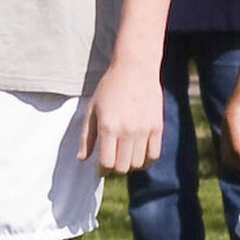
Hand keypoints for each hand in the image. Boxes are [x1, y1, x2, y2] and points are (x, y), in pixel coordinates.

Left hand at [79, 55, 168, 172]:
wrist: (135, 68)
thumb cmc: (110, 88)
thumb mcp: (92, 109)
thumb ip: (87, 136)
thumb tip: (82, 159)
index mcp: (108, 126)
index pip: (106, 163)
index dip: (101, 170)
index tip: (100, 168)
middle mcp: (127, 131)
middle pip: (122, 167)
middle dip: (115, 168)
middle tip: (112, 160)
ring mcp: (144, 130)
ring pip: (137, 164)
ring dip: (129, 165)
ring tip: (124, 157)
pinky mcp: (157, 127)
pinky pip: (154, 155)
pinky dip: (146, 161)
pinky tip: (139, 157)